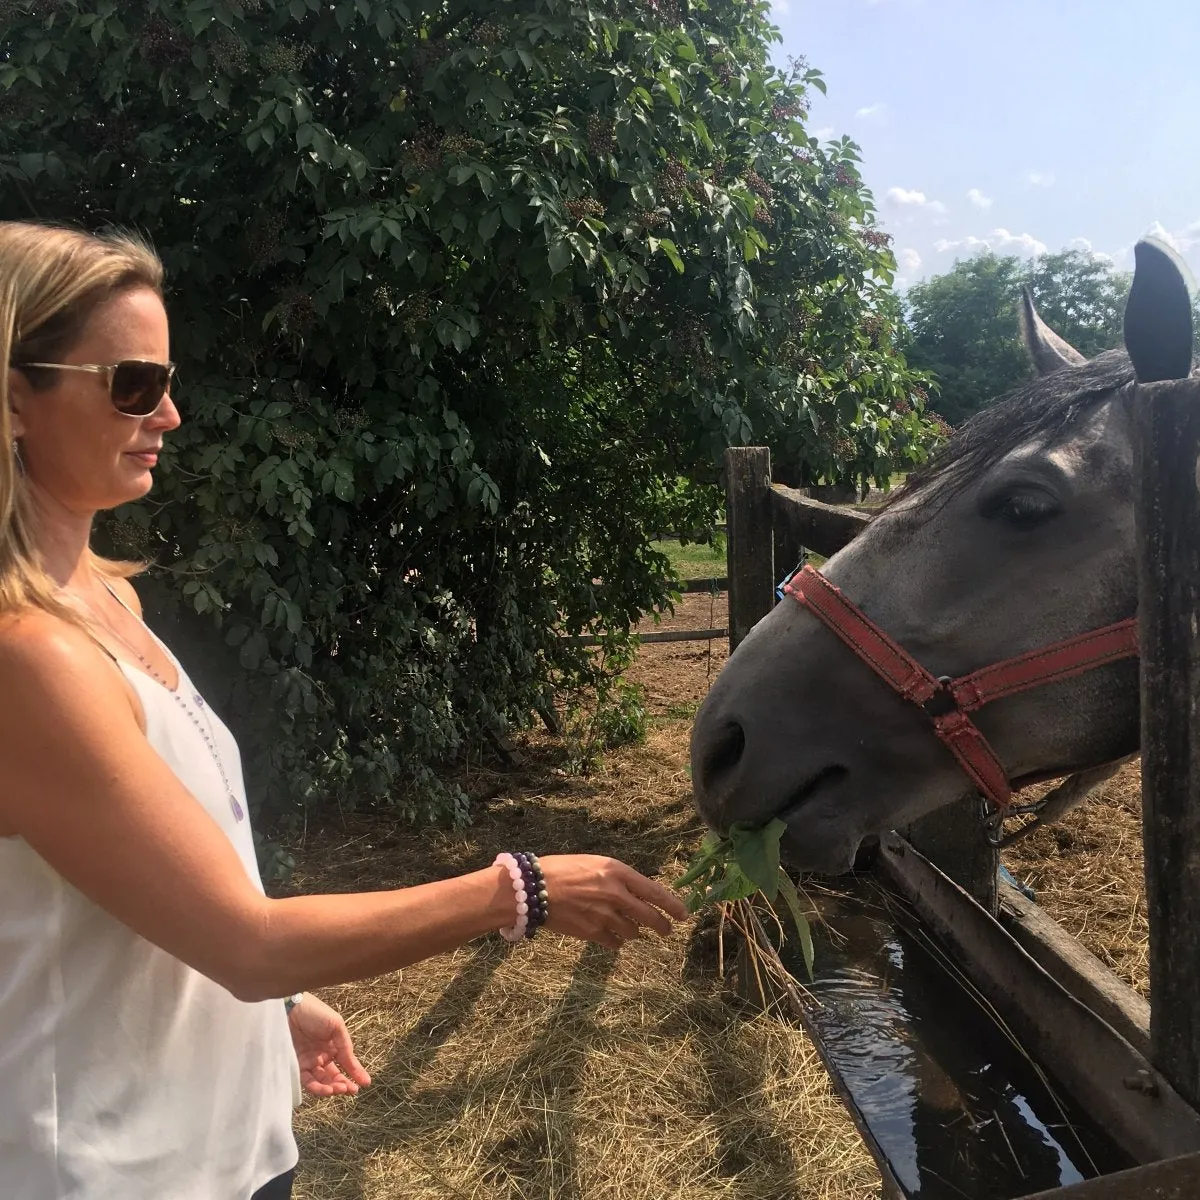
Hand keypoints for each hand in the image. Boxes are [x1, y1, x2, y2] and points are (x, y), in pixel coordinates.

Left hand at [286, 992, 371, 1096]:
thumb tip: (354, 1065)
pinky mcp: (296, 1065)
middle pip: (333, 1075)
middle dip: (343, 1084)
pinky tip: (326, 1089)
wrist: (290, 1008)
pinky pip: (307, 1080)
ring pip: (321, 1080)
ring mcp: (309, 1061)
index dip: (355, 1073)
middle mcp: (321, 1056)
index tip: (365, 1083)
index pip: (346, 1063)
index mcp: (333, 1045)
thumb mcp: (336, 1025)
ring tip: (339, 1090)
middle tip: (351, 1090)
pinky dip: (317, 1087)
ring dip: (331, 1088)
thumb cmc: (315, 1012)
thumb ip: (345, 1046)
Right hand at [536, 855, 688, 950]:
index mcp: (617, 872)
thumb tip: (638, 894)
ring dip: (633, 932)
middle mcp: (615, 893)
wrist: (532, 888)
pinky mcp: (593, 933)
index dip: (673, 905)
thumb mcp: (595, 864)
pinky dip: (616, 942)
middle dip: (662, 926)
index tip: (684, 914)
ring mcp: (605, 915)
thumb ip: (618, 878)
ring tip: (626, 927)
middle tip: (666, 930)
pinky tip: (609, 935)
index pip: (655, 891)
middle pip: (650, 916)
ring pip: (633, 932)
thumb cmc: (562, 870)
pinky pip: (615, 944)